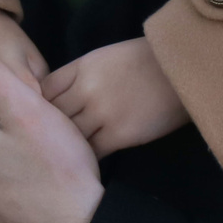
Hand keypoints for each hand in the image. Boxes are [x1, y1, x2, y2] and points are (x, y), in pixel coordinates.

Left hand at [43, 37, 188, 156]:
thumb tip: (58, 98)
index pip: (44, 90)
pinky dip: (86, 160)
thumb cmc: (148, 61)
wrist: (185, 68)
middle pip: (51, 116)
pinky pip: (92, 152)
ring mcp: (102, 112)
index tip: (40, 119)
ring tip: (62, 159)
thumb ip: (80, 75)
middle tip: (44, 146)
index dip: (37, 107)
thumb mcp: (106, 57)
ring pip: (69, 137)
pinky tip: (85, 166)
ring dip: (65, 149)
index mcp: (82, 66)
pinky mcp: (120, 134)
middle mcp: (86, 89)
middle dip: (45, 131)